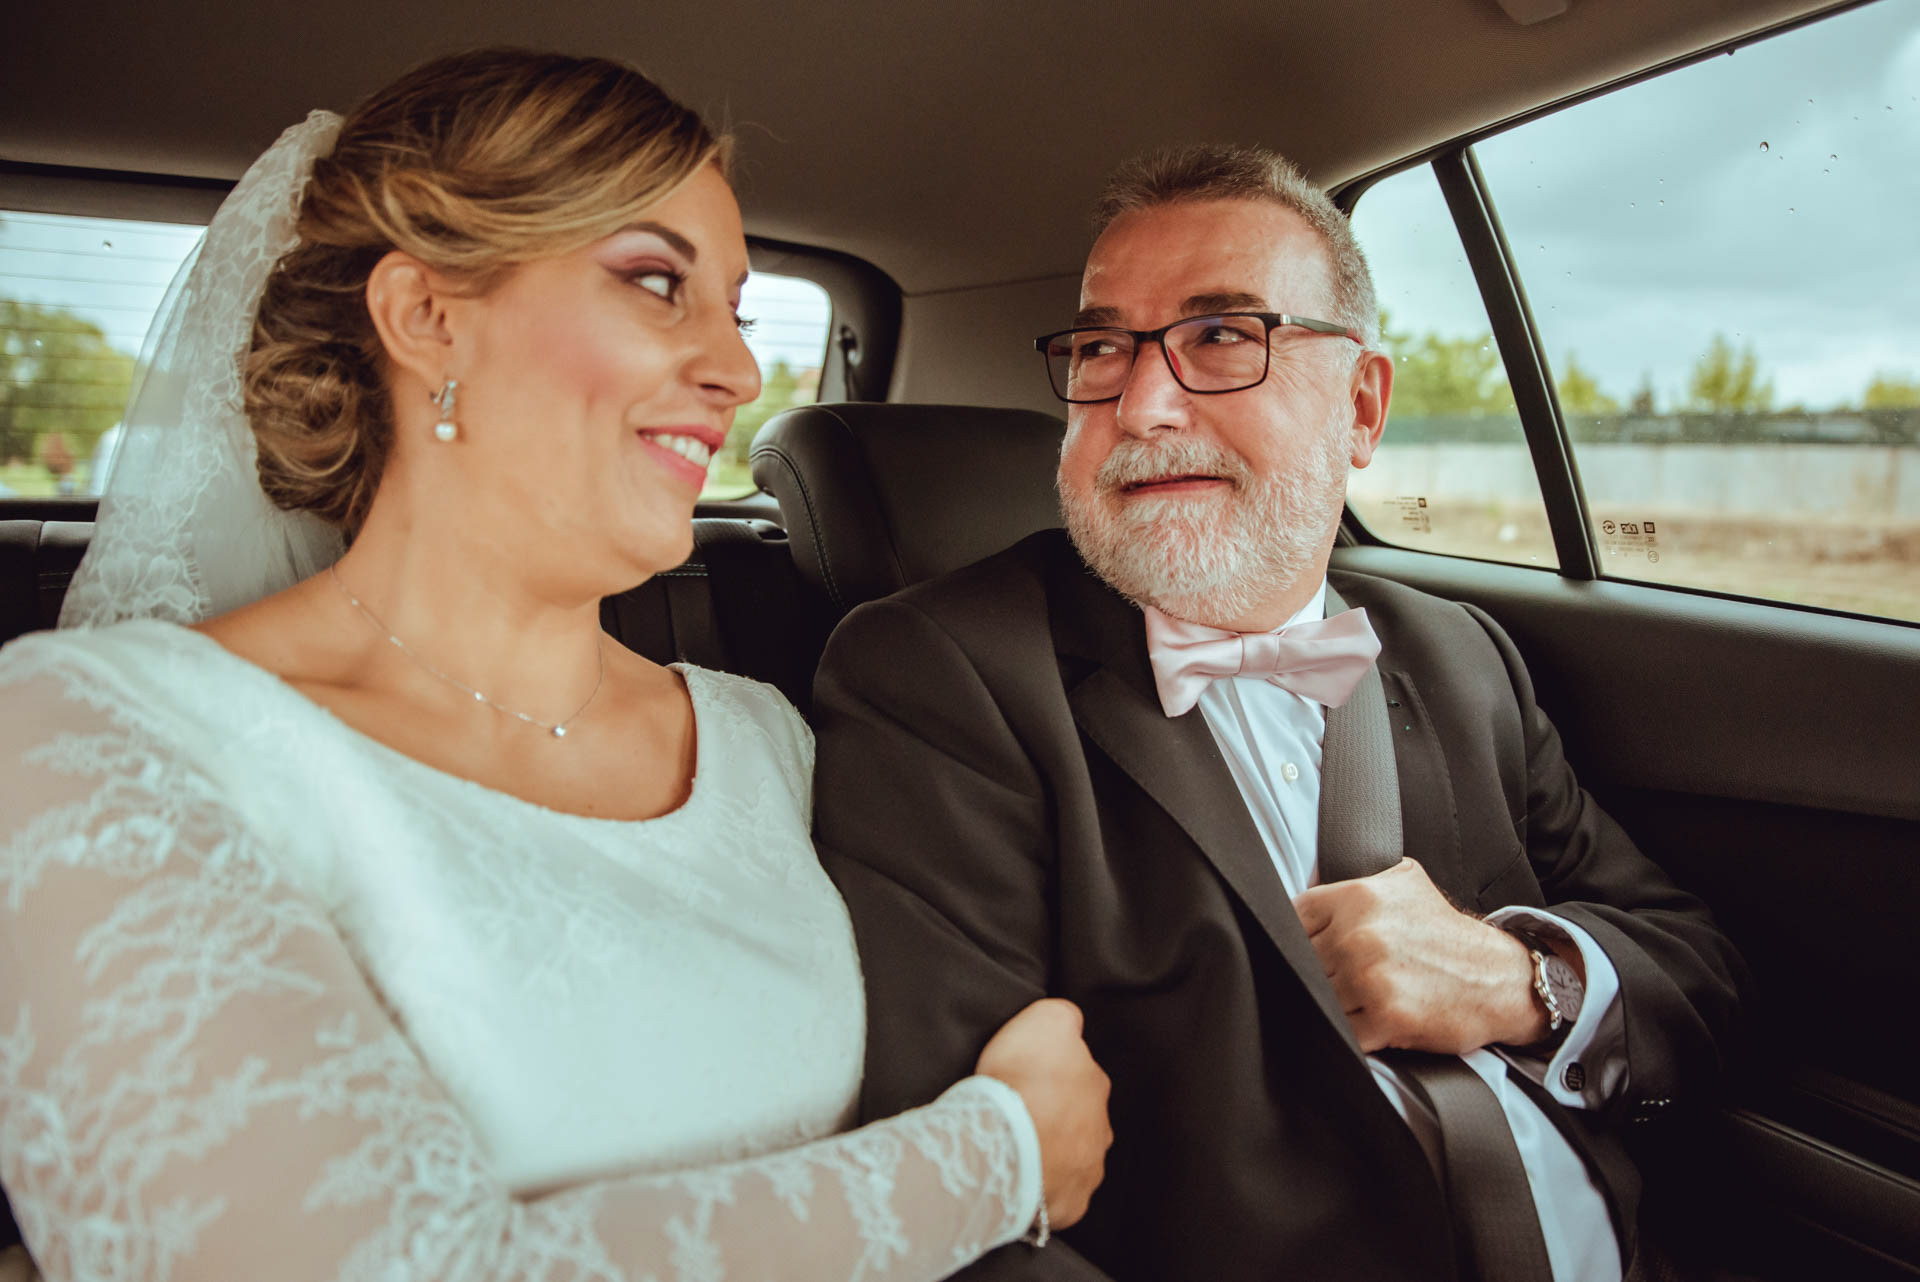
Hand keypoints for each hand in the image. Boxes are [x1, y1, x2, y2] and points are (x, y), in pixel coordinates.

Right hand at [975, 997, 1111, 1228]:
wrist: (1006, 1140)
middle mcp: (1101, 1129)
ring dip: (1052, 1152)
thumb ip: (1064, 1016)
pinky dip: (1043, 1187)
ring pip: (1073, 1158)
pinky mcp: (1070, 1203)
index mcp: (1096, 1084)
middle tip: (1022, 1113)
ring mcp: (1088, 1169)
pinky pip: (1058, 1194)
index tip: (1028, 1078)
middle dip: (1057, 1116)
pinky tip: (1021, 1176)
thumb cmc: (1022, 1079)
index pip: (1080, 1074)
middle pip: (1080, 1118)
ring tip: (1019, 1147)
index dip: (1052, 1073)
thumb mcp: (1045, 1019)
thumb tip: (1070, 1021)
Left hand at [1292, 858, 1544, 1054]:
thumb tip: (1304, 891)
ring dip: (1333, 1003)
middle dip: (1317, 972)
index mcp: (1358, 897)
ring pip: (1320, 997)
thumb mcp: (1404, 883)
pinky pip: (1344, 1031)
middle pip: (1303, 961)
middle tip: (1334, 979)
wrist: (1500, 978)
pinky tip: (1367, 1024)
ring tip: (1355, 1001)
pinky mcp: (1388, 1018)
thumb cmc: (1446, 934)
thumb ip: (1354, 885)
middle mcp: (1361, 935)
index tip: (1306, 948)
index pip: (1293, 917)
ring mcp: (1372, 978)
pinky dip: (1350, 1032)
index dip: (1296, 936)